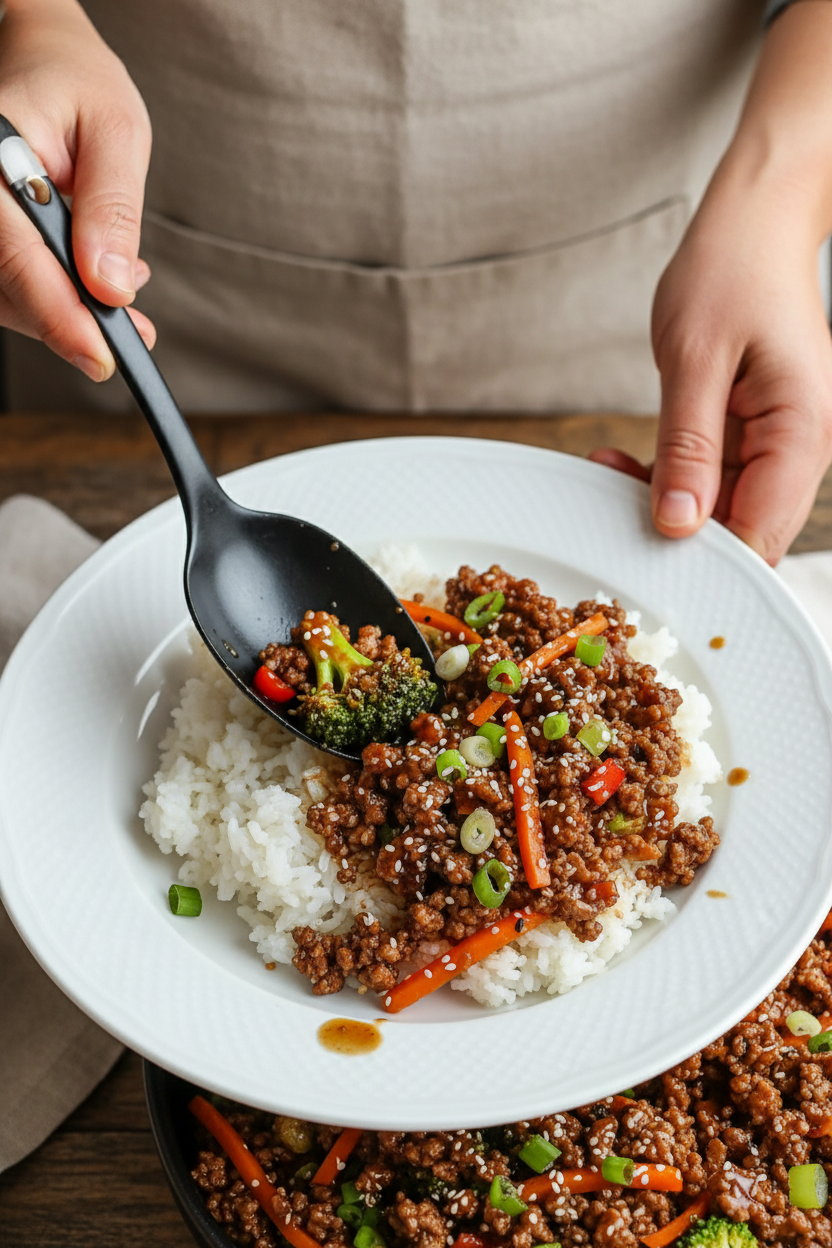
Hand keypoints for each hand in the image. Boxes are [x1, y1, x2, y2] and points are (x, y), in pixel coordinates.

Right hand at [0, 0, 154, 381]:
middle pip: (8, 289)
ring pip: (7, 297)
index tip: (101, 356)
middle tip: (132, 338)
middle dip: (71, 323)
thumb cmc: (79, 83)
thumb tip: (112, 285)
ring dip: (66, 315)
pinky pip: (11, 284)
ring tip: (120, 298)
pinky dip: (55, 298)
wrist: (46, 59)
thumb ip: (113, 209)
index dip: (60, 317)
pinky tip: (93, 282)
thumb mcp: (116, 132)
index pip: (17, 257)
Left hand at [592, 0, 831, 565]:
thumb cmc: (733, 270)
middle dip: (676, 535)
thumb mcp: (696, 359)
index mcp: (802, 431)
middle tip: (610, 510)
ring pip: (720, 510)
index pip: (759, 534)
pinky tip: (619, 462)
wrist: (753, 222)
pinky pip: (708, 479)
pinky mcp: (749, 435)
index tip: (643, 560)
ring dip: (662, 503)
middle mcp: (798, 447)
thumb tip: (679, 524)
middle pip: (741, 530)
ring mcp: (775, 443)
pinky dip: (665, 477)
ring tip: (607, 470)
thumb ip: (688, 447)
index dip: (703, 561)